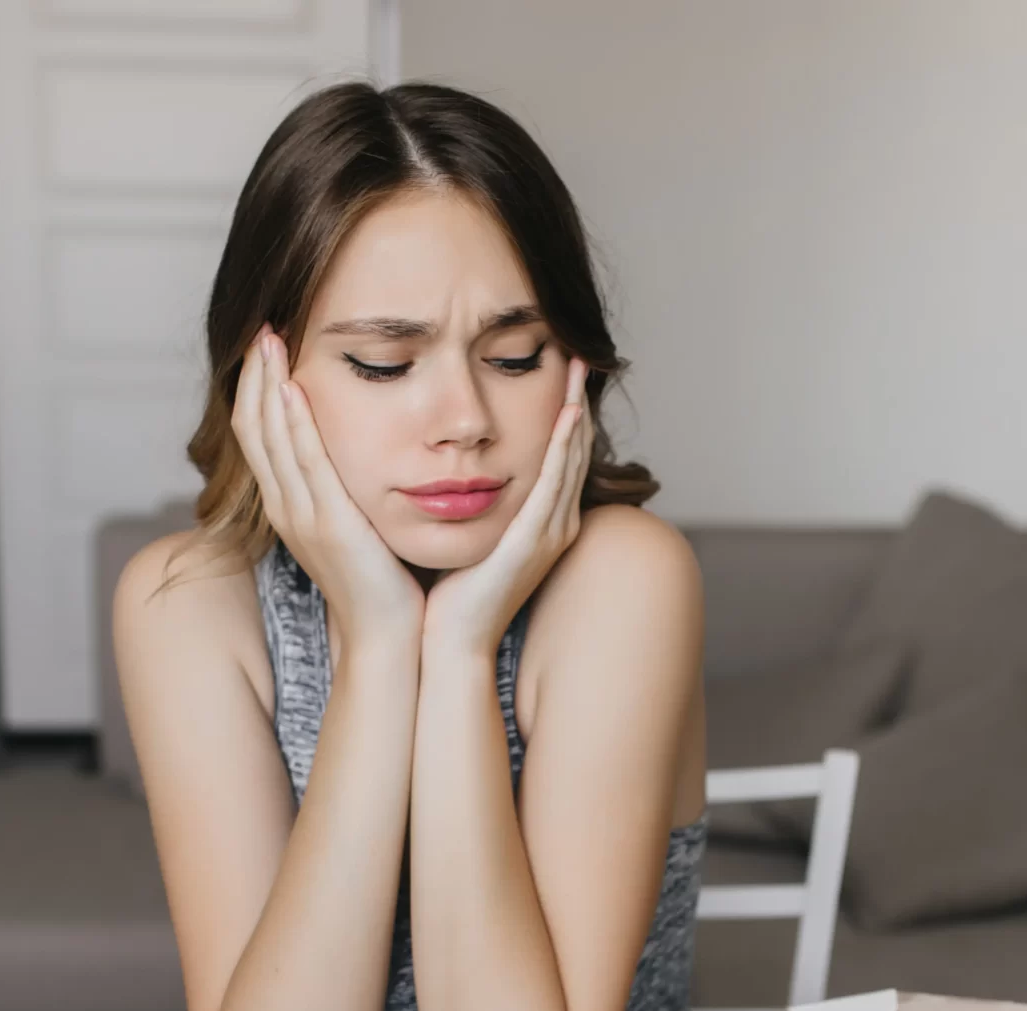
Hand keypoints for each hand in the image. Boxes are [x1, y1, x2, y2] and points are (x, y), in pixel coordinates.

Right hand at [232, 325, 423, 648]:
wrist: (388, 636)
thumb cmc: (382, 582)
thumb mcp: (355, 525)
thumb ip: (345, 490)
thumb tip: (353, 454)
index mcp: (289, 506)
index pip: (258, 435)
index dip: (257, 389)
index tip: (267, 347)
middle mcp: (284, 508)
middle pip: (252, 428)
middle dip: (254, 375)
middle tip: (262, 328)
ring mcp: (301, 516)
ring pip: (269, 438)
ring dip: (267, 386)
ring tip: (270, 341)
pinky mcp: (327, 524)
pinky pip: (304, 464)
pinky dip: (295, 424)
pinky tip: (294, 389)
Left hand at [422, 356, 592, 655]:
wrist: (447, 640)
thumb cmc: (449, 594)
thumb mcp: (467, 535)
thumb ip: (470, 502)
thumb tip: (454, 470)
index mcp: (540, 525)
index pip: (559, 459)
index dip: (563, 416)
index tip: (558, 373)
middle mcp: (555, 526)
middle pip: (573, 452)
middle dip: (577, 402)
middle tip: (579, 354)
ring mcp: (550, 534)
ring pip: (570, 460)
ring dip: (576, 412)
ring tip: (577, 369)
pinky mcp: (535, 542)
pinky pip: (555, 484)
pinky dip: (563, 448)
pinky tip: (566, 416)